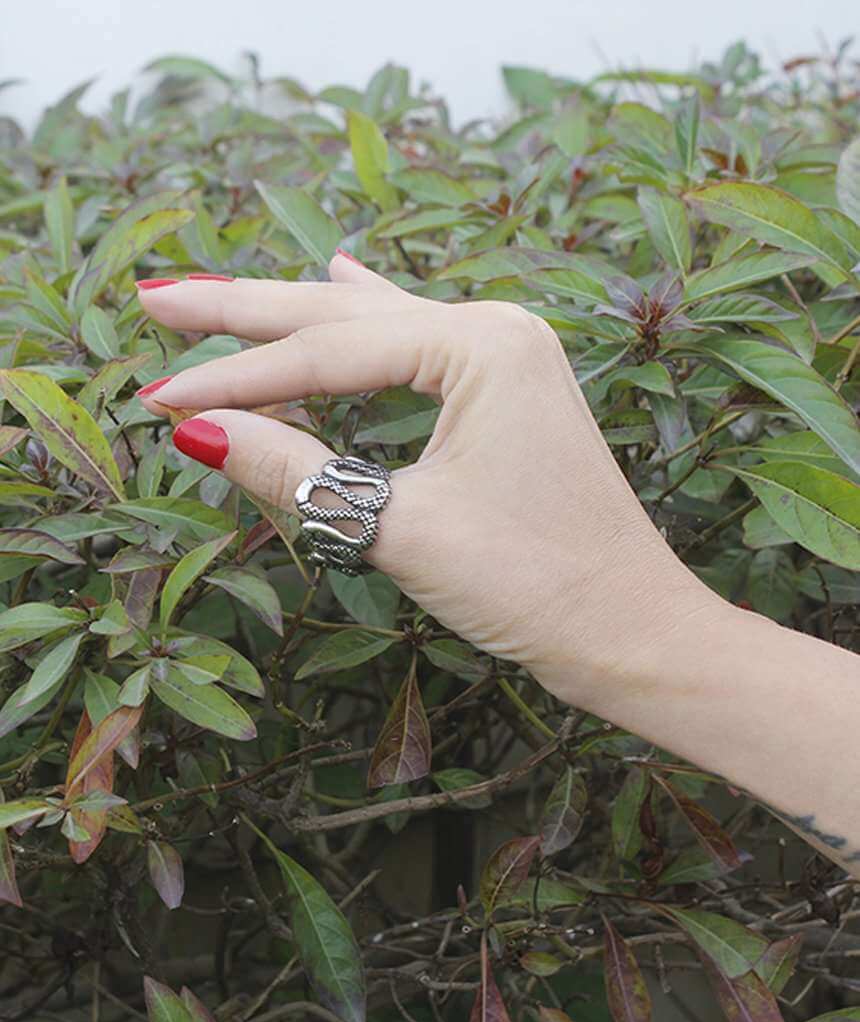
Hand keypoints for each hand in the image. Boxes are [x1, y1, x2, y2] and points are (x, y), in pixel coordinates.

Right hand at [137, 254, 720, 707]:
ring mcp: (505, 356)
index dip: (235, 379)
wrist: (631, 629)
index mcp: (481, 344)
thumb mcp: (400, 527)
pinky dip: (362, 327)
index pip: (327, 355)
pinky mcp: (504, 391)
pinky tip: (342, 276)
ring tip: (223, 298)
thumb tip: (193, 430)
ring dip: (295, 321)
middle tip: (162, 298)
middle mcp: (496, 329)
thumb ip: (294, 470)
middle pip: (344, 318)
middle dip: (248, 314)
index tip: (158, 398)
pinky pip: (412, 346)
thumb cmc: (534, 584)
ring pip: (374, 330)